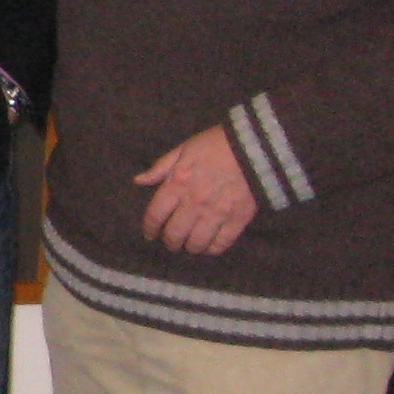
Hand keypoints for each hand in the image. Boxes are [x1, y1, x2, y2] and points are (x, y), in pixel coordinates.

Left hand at [136, 125, 258, 254]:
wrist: (255, 146)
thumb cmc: (215, 144)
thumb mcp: (183, 149)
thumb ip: (160, 168)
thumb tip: (138, 181)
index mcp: (177, 184)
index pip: (155, 215)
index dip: (150, 228)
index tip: (150, 234)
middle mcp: (194, 202)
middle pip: (175, 234)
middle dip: (170, 242)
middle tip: (171, 242)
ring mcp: (217, 213)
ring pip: (196, 243)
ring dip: (190, 247)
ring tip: (190, 245)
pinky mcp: (238, 219)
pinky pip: (221, 244)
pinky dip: (212, 249)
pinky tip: (209, 246)